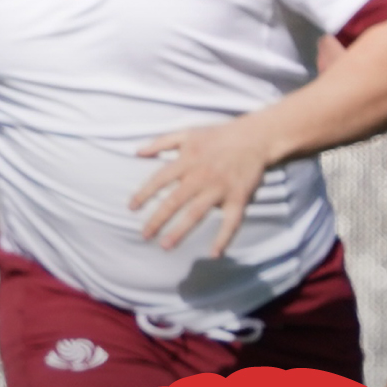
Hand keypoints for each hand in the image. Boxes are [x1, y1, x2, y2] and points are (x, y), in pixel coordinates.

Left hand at [131, 114, 276, 255]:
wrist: (255, 137)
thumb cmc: (218, 136)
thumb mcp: (187, 133)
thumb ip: (161, 142)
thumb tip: (137, 152)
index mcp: (187, 161)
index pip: (159, 179)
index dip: (144, 194)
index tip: (131, 207)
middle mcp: (201, 177)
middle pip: (174, 201)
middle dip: (157, 219)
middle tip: (144, 235)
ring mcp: (220, 189)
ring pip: (196, 213)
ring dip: (180, 231)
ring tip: (165, 246)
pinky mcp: (238, 198)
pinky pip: (231, 222)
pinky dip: (224, 238)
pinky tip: (214, 254)